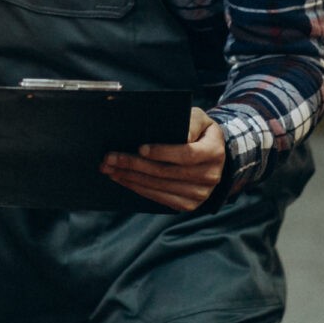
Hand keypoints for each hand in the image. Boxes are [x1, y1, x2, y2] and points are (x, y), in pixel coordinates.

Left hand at [101, 107, 224, 211]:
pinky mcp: (188, 205)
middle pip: (167, 172)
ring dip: (131, 178)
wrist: (211, 154)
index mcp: (214, 152)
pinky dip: (138, 189)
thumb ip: (190, 122)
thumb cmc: (199, 131)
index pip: (187, 154)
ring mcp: (199, 194)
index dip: (163, 152)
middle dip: (135, 165)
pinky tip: (123, 179)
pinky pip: (160, 198)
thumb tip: (177, 134)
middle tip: (110, 158)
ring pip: (160, 187)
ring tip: (109, 168)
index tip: (140, 148)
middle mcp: (210, 176)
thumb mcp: (199, 118)